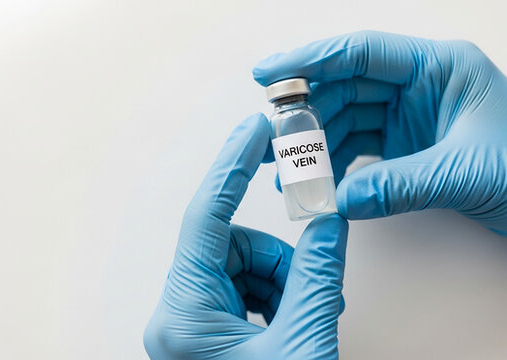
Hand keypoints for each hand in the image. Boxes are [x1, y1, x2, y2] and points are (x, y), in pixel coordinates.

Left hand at [143, 114, 348, 359]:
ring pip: (243, 269)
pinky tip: (293, 325)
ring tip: (307, 320)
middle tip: (313, 289)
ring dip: (283, 285)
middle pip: (233, 247)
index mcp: (183, 313)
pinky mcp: (207, 335)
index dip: (232, 167)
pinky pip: (244, 293)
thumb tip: (329, 224)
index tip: (253, 131)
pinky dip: (277, 300)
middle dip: (280, 261)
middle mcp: (177, 315)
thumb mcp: (303, 343)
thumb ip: (318, 279)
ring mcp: (190, 326)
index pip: (205, 217)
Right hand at [253, 31, 506, 281]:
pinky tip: (318, 182)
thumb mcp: (466, 173)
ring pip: (347, 116)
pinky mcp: (408, 144)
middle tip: (271, 135)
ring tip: (288, 170)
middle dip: (305, 108)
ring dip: (316, 141)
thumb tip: (341, 199)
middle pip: (345, 84)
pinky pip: (359, 144)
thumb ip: (400, 185)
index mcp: (440, 66)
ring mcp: (412, 114)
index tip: (268, 74)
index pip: (362, 51)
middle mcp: (421, 84)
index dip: (310, 59)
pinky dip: (336, 162)